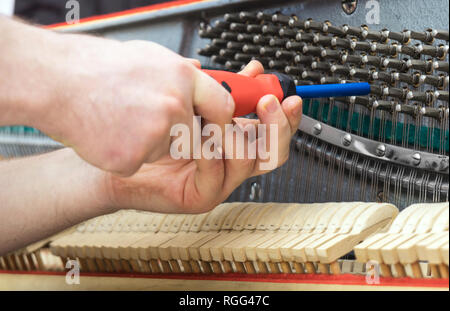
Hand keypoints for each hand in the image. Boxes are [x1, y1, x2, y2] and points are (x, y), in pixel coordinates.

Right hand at [39, 37, 234, 175]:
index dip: (219, 121)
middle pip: (196, 138)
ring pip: (165, 152)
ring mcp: (155, 132)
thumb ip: (180, 73)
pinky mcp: (134, 157)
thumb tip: (201, 73)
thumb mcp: (148, 57)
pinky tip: (108, 133)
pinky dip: (125, 154)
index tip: (213, 126)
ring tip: (121, 120)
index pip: (222, 106)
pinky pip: (140, 163)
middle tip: (151, 124)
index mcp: (182, 77)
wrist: (54, 82)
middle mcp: (174, 104)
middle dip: (180, 138)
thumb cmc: (96, 68)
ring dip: (148, 145)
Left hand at [103, 61, 301, 213]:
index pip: (273, 135)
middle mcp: (231, 165)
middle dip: (275, 125)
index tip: (285, 95)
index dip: (285, 116)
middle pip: (273, 153)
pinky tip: (196, 138)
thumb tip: (249, 71)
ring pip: (248, 161)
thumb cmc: (155, 133)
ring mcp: (219, 183)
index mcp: (235, 143)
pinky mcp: (201, 197)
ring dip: (234, 133)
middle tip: (267, 102)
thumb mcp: (195, 104)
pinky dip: (208, 151)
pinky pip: (216, 172)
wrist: (122, 158)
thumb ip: (222, 90)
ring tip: (215, 118)